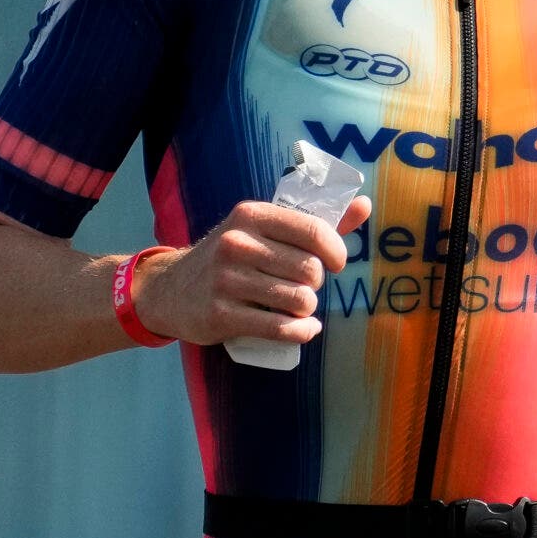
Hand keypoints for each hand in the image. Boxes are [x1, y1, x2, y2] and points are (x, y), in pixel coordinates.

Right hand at [134, 195, 371, 347]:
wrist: (171, 290)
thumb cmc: (232, 257)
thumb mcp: (264, 229)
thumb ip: (316, 220)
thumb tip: (365, 205)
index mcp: (252, 215)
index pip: (315, 231)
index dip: (336, 252)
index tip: (335, 263)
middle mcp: (237, 243)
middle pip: (310, 270)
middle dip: (315, 283)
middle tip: (302, 285)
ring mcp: (226, 280)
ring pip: (300, 301)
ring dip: (307, 309)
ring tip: (297, 305)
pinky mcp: (221, 315)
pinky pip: (281, 328)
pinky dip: (301, 332)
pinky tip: (303, 328)